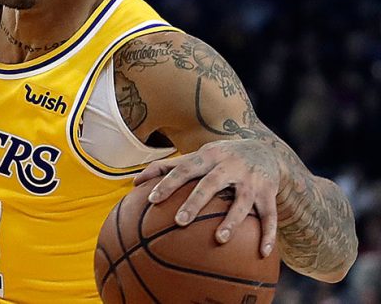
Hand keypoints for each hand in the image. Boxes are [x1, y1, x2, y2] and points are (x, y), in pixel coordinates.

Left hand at [134, 139, 280, 257]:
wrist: (265, 149)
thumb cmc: (219, 158)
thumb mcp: (196, 156)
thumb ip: (166, 168)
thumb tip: (133, 182)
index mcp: (208, 157)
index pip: (183, 169)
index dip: (167, 183)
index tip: (151, 200)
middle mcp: (230, 166)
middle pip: (210, 184)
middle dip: (194, 202)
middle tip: (179, 222)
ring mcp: (251, 179)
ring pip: (242, 201)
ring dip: (231, 221)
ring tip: (219, 240)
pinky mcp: (269, 192)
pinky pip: (270, 215)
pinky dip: (268, 234)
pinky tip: (263, 253)